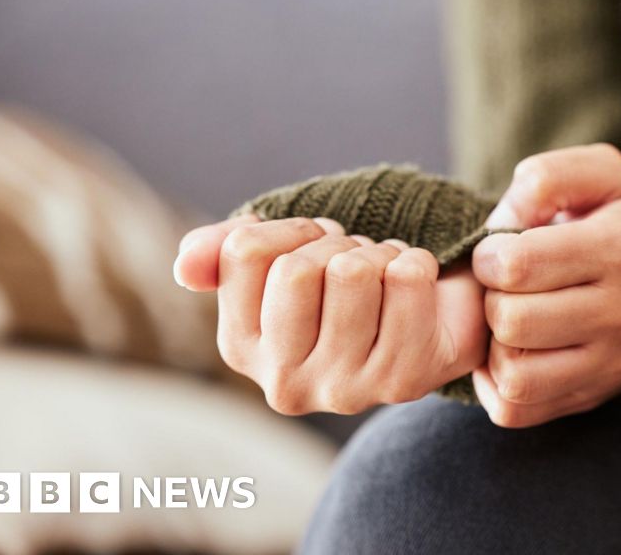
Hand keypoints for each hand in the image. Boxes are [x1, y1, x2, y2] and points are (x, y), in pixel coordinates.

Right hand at [173, 216, 486, 414]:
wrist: (433, 318)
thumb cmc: (346, 286)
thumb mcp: (279, 259)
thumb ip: (222, 251)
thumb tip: (187, 266)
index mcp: (240, 349)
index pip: (246, 251)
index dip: (293, 230)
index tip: (316, 247)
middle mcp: (283, 384)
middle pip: (297, 269)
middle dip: (336, 245)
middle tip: (355, 264)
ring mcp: (343, 390)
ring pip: (353, 271)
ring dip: (378, 254)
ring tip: (384, 277)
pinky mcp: (402, 382)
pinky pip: (407, 278)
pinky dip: (416, 262)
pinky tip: (415, 289)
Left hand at [471, 143, 620, 427]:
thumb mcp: (601, 174)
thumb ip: (547, 178)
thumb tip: (502, 224)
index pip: (520, 264)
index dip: (489, 254)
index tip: (499, 251)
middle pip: (512, 321)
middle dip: (490, 298)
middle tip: (503, 287)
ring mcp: (611, 365)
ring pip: (514, 374)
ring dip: (493, 345)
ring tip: (507, 319)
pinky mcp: (592, 398)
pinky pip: (517, 410)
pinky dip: (496, 385)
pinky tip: (507, 353)